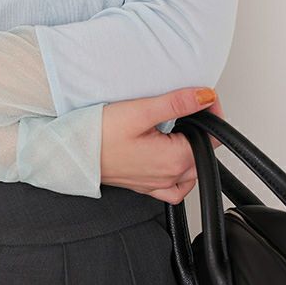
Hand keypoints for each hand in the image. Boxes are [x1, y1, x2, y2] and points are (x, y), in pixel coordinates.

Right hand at [100, 86, 225, 204]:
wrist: (73, 153)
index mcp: (173, 159)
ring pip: (191, 170)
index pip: (211, 138)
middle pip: (204, 153)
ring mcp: (156, 183)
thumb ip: (176, 104)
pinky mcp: (143, 185)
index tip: (204, 96)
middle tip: (191, 103)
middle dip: (204, 127)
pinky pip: (174, 188)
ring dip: (193, 148)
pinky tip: (173, 158)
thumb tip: (205, 97)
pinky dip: (181, 175)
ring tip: (182, 126)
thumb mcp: (140, 110)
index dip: (212, 113)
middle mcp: (169, 176)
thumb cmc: (99, 134)